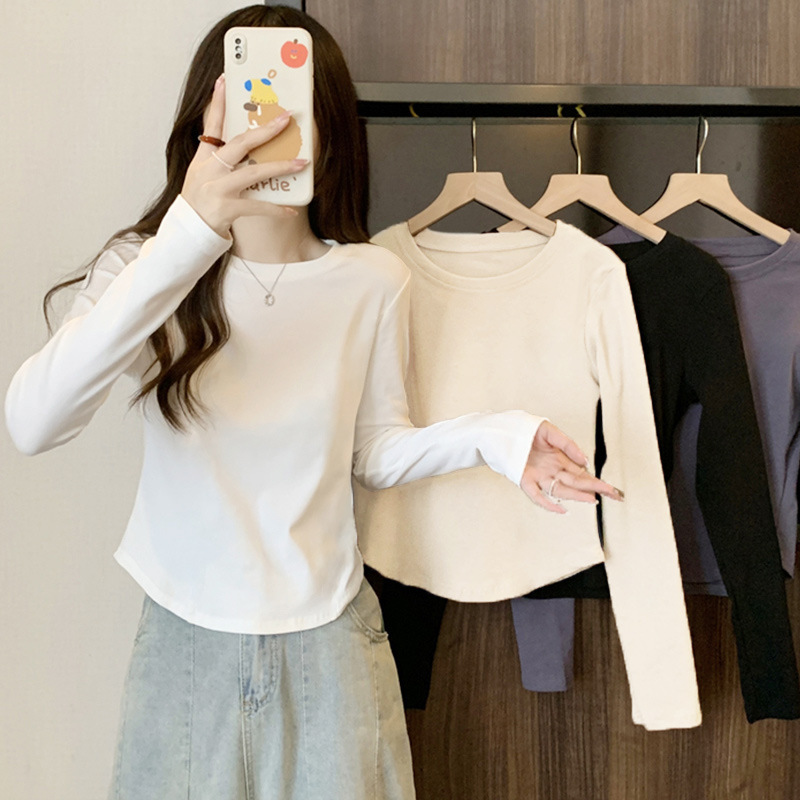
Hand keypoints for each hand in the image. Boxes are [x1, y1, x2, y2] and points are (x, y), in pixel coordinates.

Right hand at [180, 74, 307, 237]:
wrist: (188, 231)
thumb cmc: (200, 201)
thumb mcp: (202, 174)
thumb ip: (220, 159)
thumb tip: (250, 145)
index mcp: (203, 158)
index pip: (211, 125)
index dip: (218, 103)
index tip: (224, 80)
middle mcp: (210, 170)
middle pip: (240, 144)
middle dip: (265, 130)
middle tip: (286, 119)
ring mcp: (218, 189)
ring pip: (253, 173)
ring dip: (280, 167)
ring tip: (301, 163)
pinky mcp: (227, 209)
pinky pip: (258, 207)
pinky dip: (276, 209)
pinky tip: (291, 210)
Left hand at [520, 420, 622, 514]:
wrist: (504, 431)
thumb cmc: (527, 431)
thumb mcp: (550, 431)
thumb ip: (568, 444)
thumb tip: (584, 460)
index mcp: (560, 460)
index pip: (583, 474)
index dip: (598, 482)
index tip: (612, 490)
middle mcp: (552, 470)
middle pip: (576, 483)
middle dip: (594, 489)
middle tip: (611, 494)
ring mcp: (540, 477)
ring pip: (561, 490)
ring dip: (576, 495)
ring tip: (591, 497)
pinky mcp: (525, 481)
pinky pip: (537, 496)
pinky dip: (548, 504)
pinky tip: (561, 509)